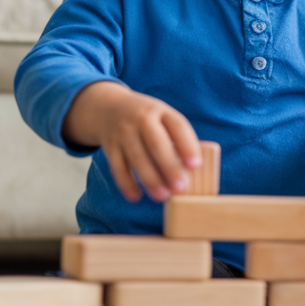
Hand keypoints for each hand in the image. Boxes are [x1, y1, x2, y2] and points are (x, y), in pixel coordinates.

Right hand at [63, 82, 201, 202]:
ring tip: (163, 196)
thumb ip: (176, 138)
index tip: (196, 165)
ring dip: (150, 179)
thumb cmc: (146, 119)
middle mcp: (141, 119)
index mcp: (161, 111)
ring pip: (137, 157)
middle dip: (169, 166)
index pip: (177, 126)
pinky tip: (136, 197)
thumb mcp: (162, 117)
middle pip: (156, 143)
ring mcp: (123, 133)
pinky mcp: (111, 147)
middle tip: (181, 188)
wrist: (108, 108)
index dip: (187, 145)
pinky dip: (126, 184)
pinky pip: (118, 167)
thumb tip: (191, 171)